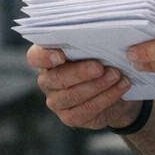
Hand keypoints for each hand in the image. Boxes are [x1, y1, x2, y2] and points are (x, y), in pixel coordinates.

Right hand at [27, 44, 144, 130]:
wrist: (115, 91)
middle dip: (81, 72)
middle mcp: (47, 80)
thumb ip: (89, 43)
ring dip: (98, 85)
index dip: (45, 57)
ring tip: (117, 76)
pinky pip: (87, 109)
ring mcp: (56, 101)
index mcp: (46, 58)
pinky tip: (120, 88)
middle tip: (101, 67)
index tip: (61, 55)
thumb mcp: (94, 50)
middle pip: (57, 78)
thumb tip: (100, 36)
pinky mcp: (69, 117)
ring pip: (74, 95)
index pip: (35, 57)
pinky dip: (107, 97)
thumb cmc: (101, 62)